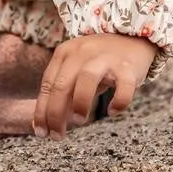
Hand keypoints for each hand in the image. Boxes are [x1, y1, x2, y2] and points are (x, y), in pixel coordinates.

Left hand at [33, 32, 156, 138]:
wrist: (131, 36)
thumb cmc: (98, 60)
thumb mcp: (75, 69)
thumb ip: (62, 92)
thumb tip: (45, 124)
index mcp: (65, 53)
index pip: (47, 84)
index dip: (41, 111)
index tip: (41, 132)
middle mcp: (82, 53)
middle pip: (62, 84)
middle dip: (55, 113)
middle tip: (57, 136)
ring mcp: (105, 58)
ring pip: (87, 79)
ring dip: (80, 103)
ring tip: (79, 121)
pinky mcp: (127, 67)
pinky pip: (123, 87)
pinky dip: (118, 102)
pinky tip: (113, 111)